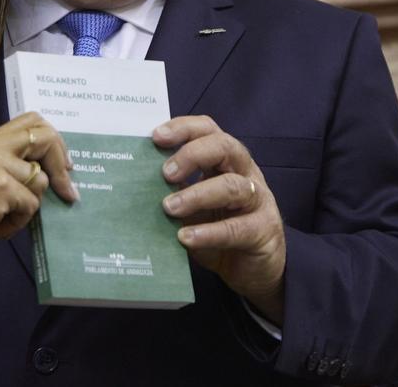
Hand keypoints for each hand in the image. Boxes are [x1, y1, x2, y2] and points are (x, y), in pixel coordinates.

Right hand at [0, 112, 75, 263]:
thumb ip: (9, 165)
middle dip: (61, 164)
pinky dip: (18, 223)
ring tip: (3, 218)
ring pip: (40, 181)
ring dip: (28, 207)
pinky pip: (31, 205)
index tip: (63, 165)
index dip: (54, 140)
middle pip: (46, 137)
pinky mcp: (0, 187)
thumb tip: (49, 172)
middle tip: (67, 190)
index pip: (32, 121)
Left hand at [155, 115, 286, 320]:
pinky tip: (185, 238)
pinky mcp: (262, 231)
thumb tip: (135, 187)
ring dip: (197, 195)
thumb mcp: (194, 209)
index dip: (184, 128)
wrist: (255, 270)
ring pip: (232, 186)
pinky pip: (236, 228)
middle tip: (165, 173)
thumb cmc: (220, 232)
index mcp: (225, 162)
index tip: (156, 137)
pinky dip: (208, 232)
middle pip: (225, 147)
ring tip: (169, 207)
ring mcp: (258, 201)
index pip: (208, 130)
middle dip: (192, 154)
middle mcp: (245, 174)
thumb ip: (175, 193)